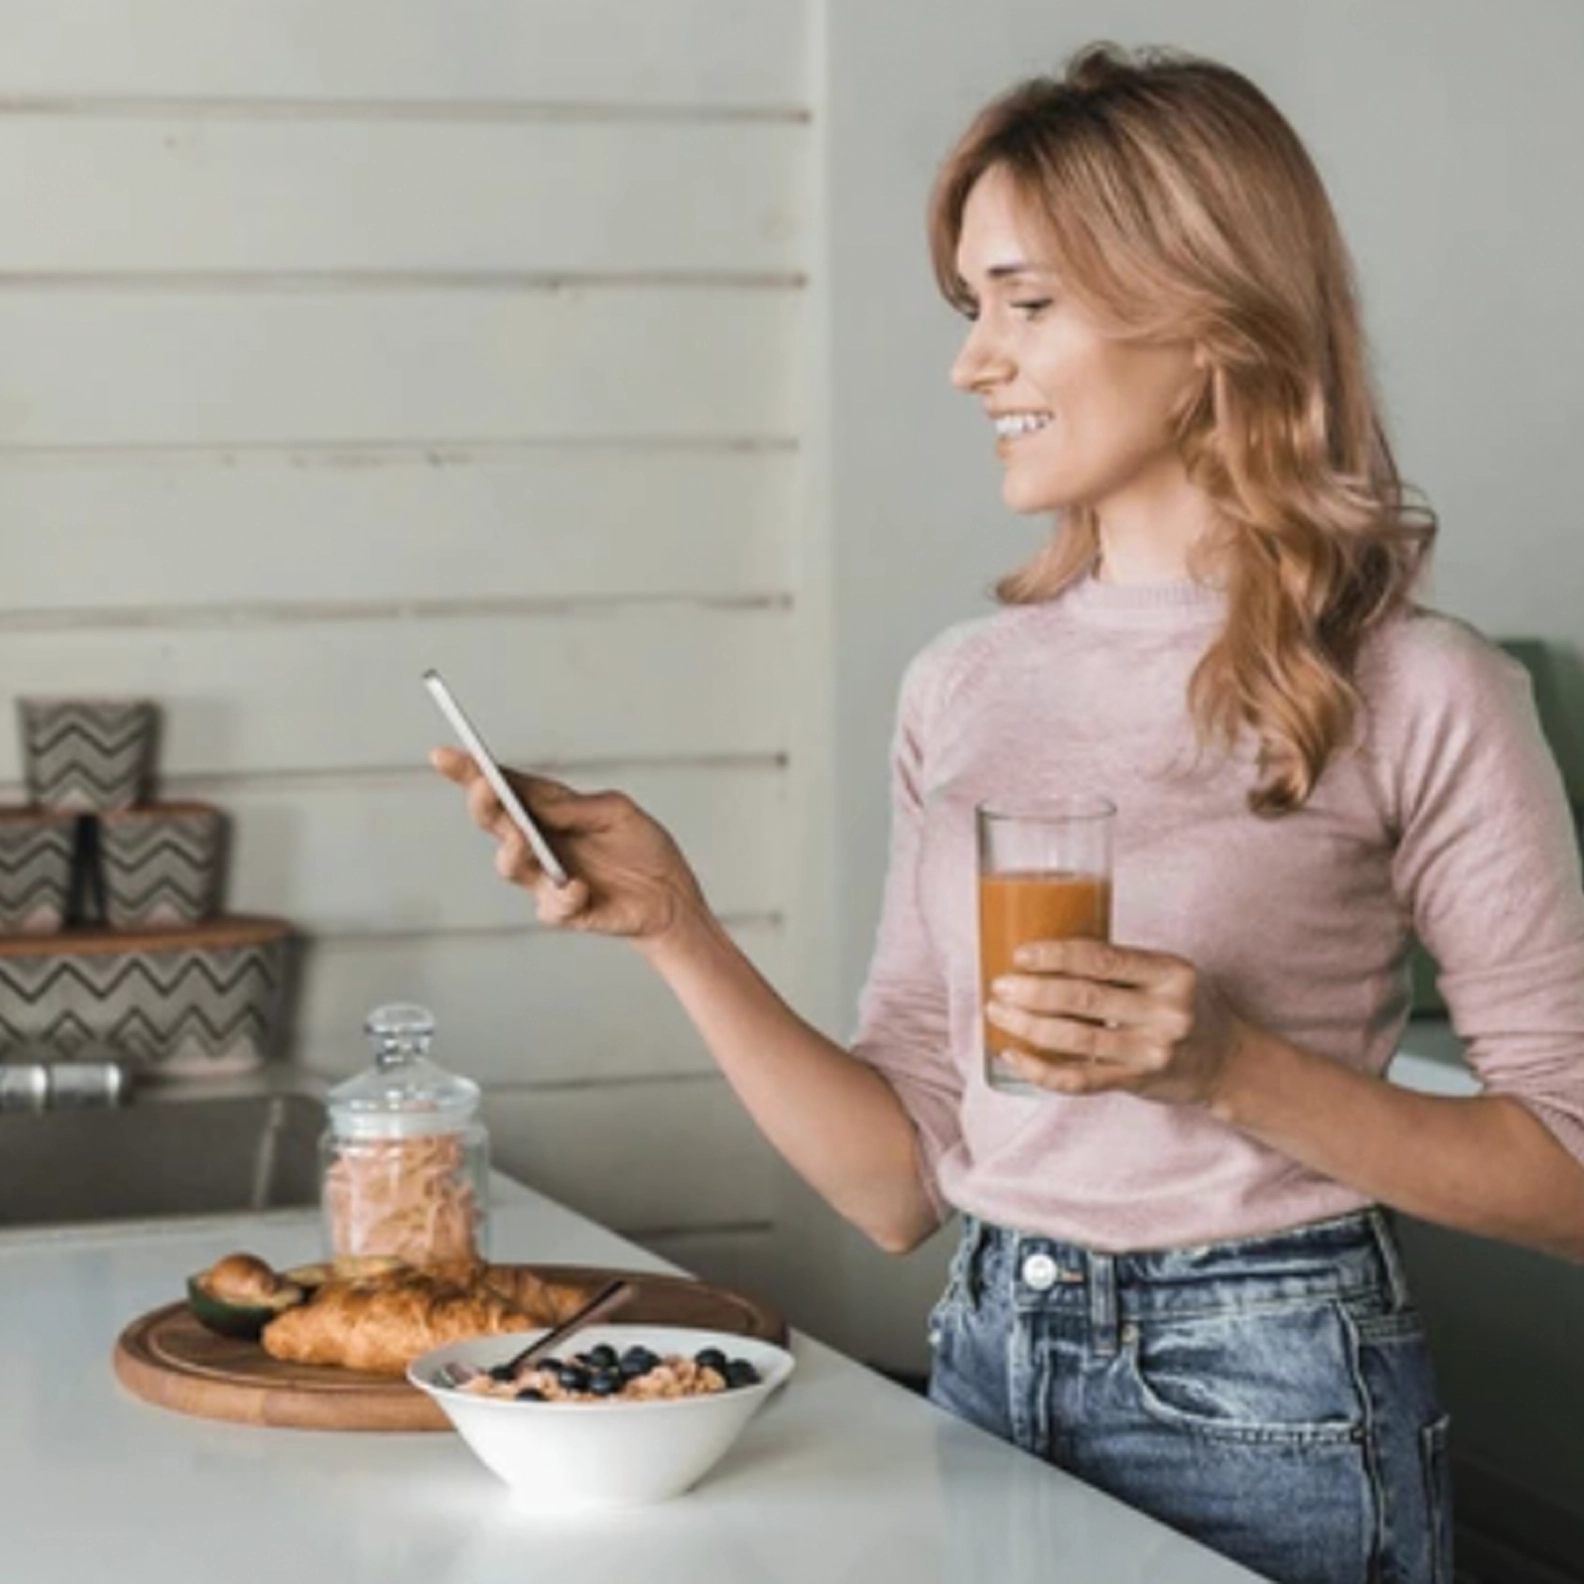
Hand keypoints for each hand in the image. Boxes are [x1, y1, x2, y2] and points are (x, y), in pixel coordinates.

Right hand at [430, 747, 707, 944]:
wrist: (673, 895)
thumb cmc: (643, 848)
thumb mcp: (617, 812)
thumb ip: (575, 806)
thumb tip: (534, 799)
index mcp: (546, 812)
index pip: (503, 788)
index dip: (470, 772)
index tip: (443, 755)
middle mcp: (537, 843)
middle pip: (494, 822)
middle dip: (483, 804)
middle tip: (485, 788)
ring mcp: (544, 879)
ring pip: (509, 865)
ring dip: (513, 849)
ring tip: (523, 838)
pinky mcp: (561, 912)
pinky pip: (551, 904)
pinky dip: (566, 895)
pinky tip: (581, 887)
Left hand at [984, 938, 1244, 1105]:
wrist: (1226, 1062)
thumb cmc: (1181, 1005)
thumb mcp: (1164, 974)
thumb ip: (1119, 964)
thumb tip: (1042, 948)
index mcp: (1170, 973)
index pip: (1103, 958)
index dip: (1055, 954)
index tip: (1020, 953)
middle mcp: (1165, 1012)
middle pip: (1084, 997)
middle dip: (1032, 991)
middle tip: (999, 984)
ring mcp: (1151, 1051)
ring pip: (1076, 1039)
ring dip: (1027, 1026)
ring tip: (997, 1012)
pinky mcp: (1137, 1083)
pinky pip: (1080, 1079)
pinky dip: (1041, 1069)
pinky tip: (1014, 1054)